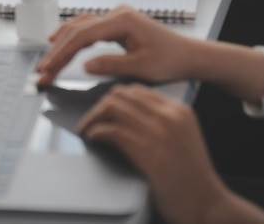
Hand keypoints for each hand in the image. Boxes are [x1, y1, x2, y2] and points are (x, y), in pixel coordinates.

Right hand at [36, 6, 192, 85]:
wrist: (189, 55)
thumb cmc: (171, 60)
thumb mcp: (142, 68)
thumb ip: (112, 65)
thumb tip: (86, 65)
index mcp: (122, 20)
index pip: (83, 36)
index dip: (62, 53)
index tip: (49, 68)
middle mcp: (116, 14)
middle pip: (77, 29)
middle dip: (57, 51)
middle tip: (42, 70)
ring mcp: (116, 17)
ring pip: (80, 26)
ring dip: (62, 43)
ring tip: (46, 60)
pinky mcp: (117, 24)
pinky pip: (88, 28)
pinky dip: (73, 36)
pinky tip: (61, 41)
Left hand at [77, 84, 241, 223]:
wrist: (208, 205)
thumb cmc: (192, 176)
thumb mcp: (183, 136)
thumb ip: (162, 120)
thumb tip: (126, 112)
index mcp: (179, 110)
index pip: (137, 90)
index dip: (114, 97)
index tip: (102, 108)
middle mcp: (169, 116)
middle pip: (122, 95)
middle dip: (100, 105)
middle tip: (90, 119)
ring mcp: (159, 133)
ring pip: (113, 109)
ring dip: (93, 117)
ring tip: (86, 128)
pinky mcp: (148, 153)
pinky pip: (112, 131)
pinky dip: (97, 132)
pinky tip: (93, 138)